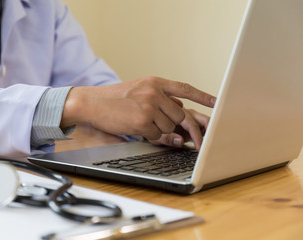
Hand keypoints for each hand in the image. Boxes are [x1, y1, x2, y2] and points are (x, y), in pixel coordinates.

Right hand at [61, 76, 215, 139]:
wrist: (92, 102)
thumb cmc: (116, 98)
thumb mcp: (139, 90)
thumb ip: (161, 98)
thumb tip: (182, 108)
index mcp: (155, 82)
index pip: (185, 89)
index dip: (203, 96)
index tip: (218, 103)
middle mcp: (154, 92)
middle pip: (181, 115)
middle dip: (178, 125)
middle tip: (176, 130)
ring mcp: (148, 106)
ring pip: (169, 127)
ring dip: (159, 130)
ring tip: (141, 121)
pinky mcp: (142, 121)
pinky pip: (156, 135)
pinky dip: (149, 135)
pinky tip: (136, 127)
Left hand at [148, 108, 209, 150]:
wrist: (147, 121)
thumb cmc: (149, 126)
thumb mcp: (153, 135)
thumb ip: (166, 138)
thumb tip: (180, 141)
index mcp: (174, 113)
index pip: (191, 124)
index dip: (197, 137)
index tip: (200, 147)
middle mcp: (184, 112)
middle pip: (203, 119)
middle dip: (209, 131)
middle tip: (211, 144)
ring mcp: (190, 116)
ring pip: (205, 120)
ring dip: (210, 131)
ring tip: (211, 144)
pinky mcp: (193, 121)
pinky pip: (203, 124)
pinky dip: (207, 131)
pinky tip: (208, 141)